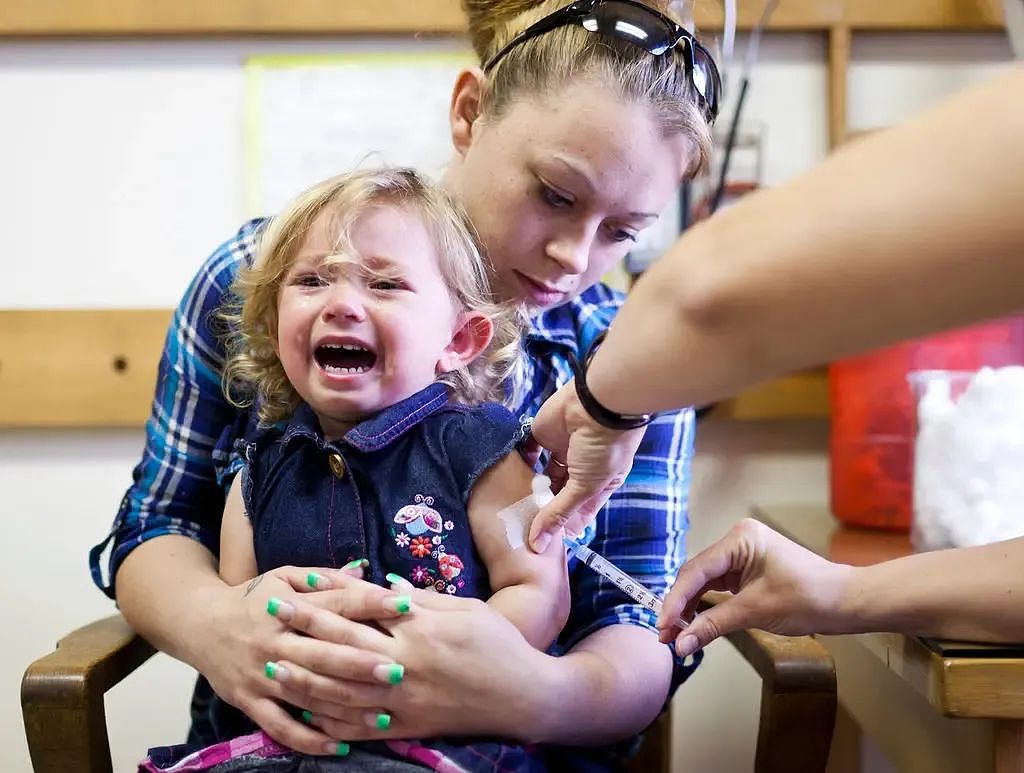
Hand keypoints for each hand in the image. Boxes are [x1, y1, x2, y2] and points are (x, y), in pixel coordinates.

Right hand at [197, 565, 410, 755]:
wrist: (199, 623)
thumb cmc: (252, 598)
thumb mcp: (284, 578)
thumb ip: (324, 578)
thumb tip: (364, 570)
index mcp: (287, 607)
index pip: (334, 604)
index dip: (370, 603)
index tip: (404, 606)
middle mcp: (274, 641)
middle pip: (323, 654)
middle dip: (361, 663)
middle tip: (398, 671)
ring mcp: (260, 674)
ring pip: (307, 694)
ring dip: (345, 706)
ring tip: (383, 714)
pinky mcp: (249, 701)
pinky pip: (280, 725)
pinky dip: (308, 738)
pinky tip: (338, 745)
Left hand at [291, 588, 557, 742]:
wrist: (525, 697)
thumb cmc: (501, 645)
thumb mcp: (468, 609)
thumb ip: (424, 598)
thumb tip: (384, 583)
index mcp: (421, 628)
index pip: (364, 607)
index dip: (329, 593)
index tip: (300, 582)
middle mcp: (406, 664)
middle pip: (343, 644)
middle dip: (303, 627)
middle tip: (271, 613)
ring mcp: (405, 699)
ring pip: (343, 690)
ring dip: (305, 677)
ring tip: (275, 664)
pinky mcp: (409, 726)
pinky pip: (362, 727)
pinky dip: (332, 723)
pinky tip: (306, 714)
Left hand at [528, 381, 644, 550]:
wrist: (597, 404)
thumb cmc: (604, 449)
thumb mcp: (585, 486)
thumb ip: (559, 514)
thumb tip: (540, 545)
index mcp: (599, 483)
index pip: (578, 511)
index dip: (562, 526)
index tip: (541, 543)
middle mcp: (581, 469)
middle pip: (557, 496)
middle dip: (542, 509)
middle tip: (521, 529)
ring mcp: (561, 451)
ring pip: (540, 476)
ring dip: (528, 489)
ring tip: (511, 508)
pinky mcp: (543, 435)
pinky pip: (527, 451)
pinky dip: (518, 463)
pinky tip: (506, 481)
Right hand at [656, 519, 852, 655]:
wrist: (844, 603)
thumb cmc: (809, 598)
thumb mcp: (755, 612)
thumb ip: (712, 625)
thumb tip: (680, 644)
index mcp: (740, 538)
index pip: (696, 570)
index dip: (675, 600)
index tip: (661, 625)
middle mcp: (737, 540)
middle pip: (696, 574)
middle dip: (680, 606)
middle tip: (665, 635)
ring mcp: (741, 554)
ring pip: (704, 582)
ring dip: (690, 607)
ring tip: (676, 634)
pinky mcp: (746, 569)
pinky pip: (717, 586)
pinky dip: (706, 605)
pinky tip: (694, 623)